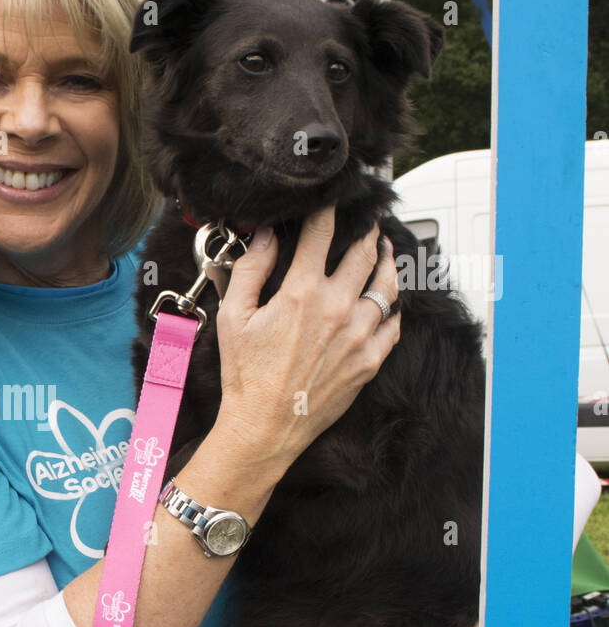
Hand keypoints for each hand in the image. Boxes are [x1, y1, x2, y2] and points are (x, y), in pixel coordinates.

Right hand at [212, 207, 400, 472]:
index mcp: (302, 292)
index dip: (328, 209)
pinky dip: (392, 308)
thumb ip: (251, 270)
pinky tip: (387, 301)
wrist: (264, 428)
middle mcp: (338, 308)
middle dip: (367, 231)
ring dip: (387, 262)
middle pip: (364, 253)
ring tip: (385, 251)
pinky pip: (393, 325)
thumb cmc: (245, 376)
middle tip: (368, 221)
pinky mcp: (369, 360)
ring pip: (387, 286)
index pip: (322, 233)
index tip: (333, 199)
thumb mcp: (233, 317)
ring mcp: (359, 335)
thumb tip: (264, 236)